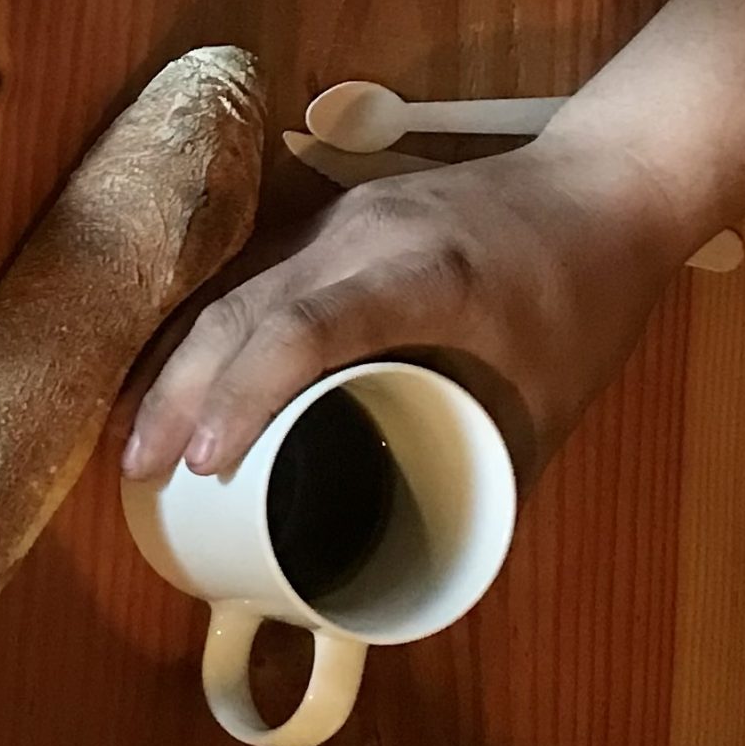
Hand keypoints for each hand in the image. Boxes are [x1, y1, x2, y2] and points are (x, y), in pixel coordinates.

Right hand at [123, 132, 695, 481]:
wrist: (604, 185)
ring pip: (230, 290)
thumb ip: (484, 475)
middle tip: (141, 468)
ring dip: (175, 365)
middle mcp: (362, 236)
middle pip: (243, 308)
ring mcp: (334, 219)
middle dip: (179, 392)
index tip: (205, 463)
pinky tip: (176, 380)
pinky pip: (245, 279)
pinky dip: (202, 338)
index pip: (308, 326)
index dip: (246, 393)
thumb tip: (420, 560)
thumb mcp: (551, 404)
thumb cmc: (586, 300)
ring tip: (140, 438)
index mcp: (425, 276)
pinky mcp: (323, 221)